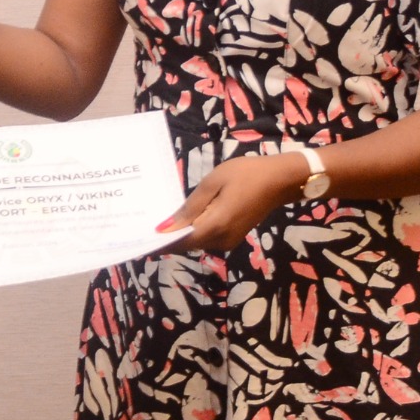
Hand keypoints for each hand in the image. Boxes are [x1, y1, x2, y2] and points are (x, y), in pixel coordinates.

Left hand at [155, 153, 306, 251]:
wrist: (280, 180)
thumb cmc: (245, 174)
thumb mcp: (212, 183)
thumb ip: (190, 207)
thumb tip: (166, 227)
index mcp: (215, 226)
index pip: (181, 241)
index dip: (160, 242)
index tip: (140, 240)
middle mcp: (221, 240)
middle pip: (187, 244)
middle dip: (166, 238)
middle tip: (143, 227)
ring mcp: (229, 240)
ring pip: (197, 242)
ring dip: (179, 235)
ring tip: (157, 221)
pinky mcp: (233, 236)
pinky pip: (207, 237)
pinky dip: (193, 231)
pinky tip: (181, 219)